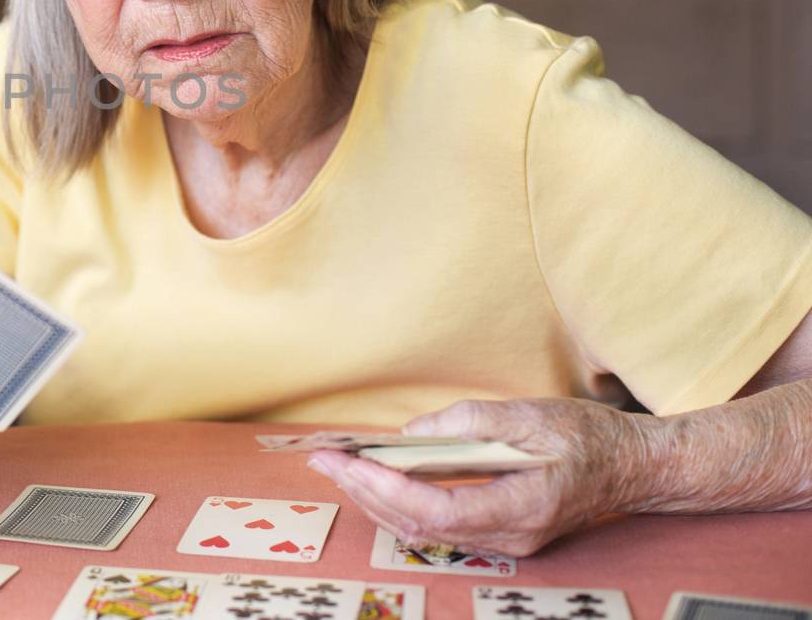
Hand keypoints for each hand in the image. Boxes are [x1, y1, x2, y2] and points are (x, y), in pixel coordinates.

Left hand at [305, 397, 647, 556]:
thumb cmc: (589, 437)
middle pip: (423, 525)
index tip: (349, 463)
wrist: (633, 467)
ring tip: (337, 468)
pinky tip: (377, 480)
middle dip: (367, 492)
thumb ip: (471, 422)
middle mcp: (511, 536)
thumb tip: (412, 435)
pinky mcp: (500, 533)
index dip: (389, 490)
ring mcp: (506, 541)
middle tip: (322, 460)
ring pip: (427, 531)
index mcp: (523, 506)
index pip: (440, 510)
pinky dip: (403, 503)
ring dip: (378, 500)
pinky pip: (440, 526)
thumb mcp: (532, 414)